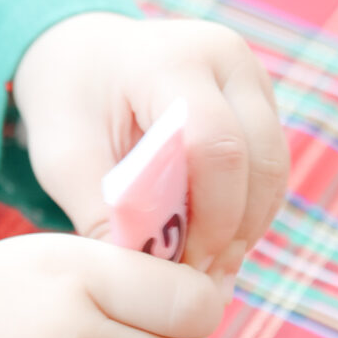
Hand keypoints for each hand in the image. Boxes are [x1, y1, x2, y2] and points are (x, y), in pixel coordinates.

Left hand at [12, 13, 287, 281]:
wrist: (80, 56)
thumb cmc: (69, 105)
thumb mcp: (64, 158)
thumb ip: (102, 213)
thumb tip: (147, 280)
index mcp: (169, 59)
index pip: (215, 144)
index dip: (210, 217)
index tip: (181, 269)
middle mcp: (224, 57)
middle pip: (258, 159)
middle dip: (232, 230)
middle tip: (198, 281)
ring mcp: (250, 74)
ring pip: (273, 168)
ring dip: (245, 225)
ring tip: (204, 268)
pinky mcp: (260, 99)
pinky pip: (270, 166)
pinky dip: (247, 209)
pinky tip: (213, 241)